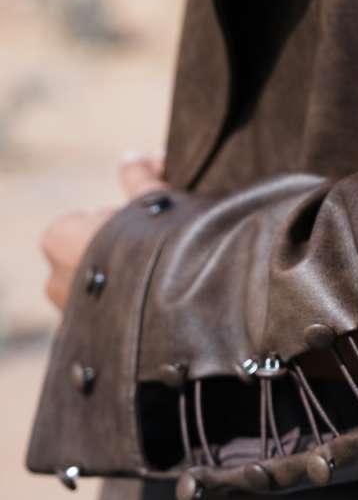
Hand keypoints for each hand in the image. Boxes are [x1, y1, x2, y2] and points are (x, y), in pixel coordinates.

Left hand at [40, 149, 166, 311]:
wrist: (162, 303)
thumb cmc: (151, 241)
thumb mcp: (151, 197)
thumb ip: (139, 176)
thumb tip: (134, 156)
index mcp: (59, 237)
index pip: (85, 221)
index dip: (118, 219)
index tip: (145, 223)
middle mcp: (54, 278)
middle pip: (89, 255)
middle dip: (116, 252)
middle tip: (155, 248)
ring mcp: (70, 314)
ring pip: (99, 288)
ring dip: (122, 282)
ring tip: (159, 277)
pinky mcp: (90, 343)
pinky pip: (107, 319)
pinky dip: (126, 309)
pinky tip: (155, 303)